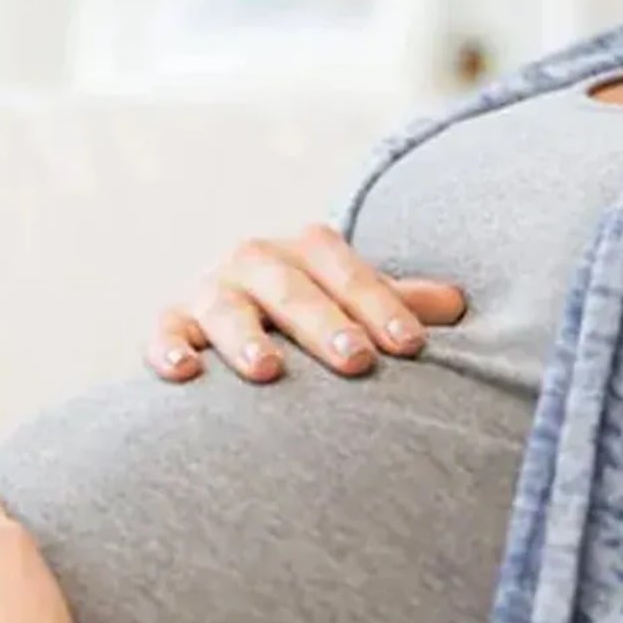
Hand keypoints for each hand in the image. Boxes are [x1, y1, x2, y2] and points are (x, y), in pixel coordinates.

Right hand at [147, 223, 465, 383]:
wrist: (236, 308)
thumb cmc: (313, 311)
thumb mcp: (354, 300)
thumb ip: (399, 301)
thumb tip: (459, 304)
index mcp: (306, 249)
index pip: (346, 271)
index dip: (379, 305)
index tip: (411, 346)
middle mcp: (254, 259)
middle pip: (291, 288)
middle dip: (324, 324)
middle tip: (356, 361)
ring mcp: (208, 289)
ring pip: (225, 308)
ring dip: (244, 337)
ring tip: (269, 370)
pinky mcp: (171, 320)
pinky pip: (164, 331)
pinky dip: (168, 348)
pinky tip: (184, 374)